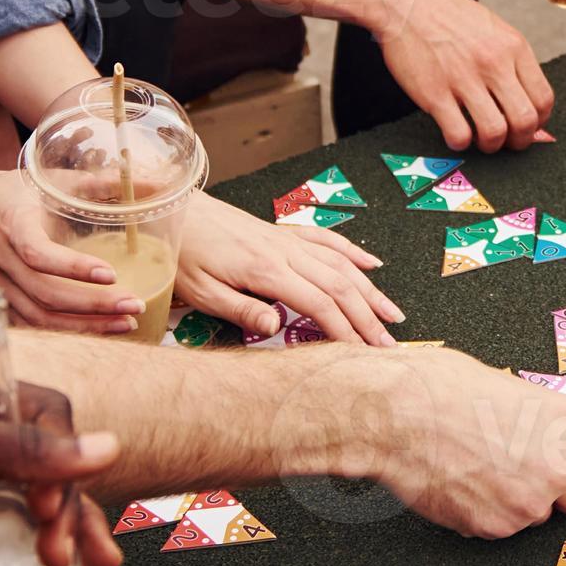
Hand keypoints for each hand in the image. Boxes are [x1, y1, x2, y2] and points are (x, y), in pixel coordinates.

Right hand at [0, 168, 143, 335]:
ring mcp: (1, 285)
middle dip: (93, 305)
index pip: (38, 254)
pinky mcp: (4, 300)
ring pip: (40, 317)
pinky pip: (34, 326)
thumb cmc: (15, 192)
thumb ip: (100, 183)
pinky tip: (99, 331)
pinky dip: (66, 333)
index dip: (72, 268)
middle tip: (135, 305)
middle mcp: (4, 260)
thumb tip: (156, 183)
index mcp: (13, 225)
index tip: (111, 273)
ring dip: (85, 326)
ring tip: (126, 323)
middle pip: (45, 294)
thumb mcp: (52, 180)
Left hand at [0, 359, 120, 565]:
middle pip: (47, 452)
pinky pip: (19, 524)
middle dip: (68, 500)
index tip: (46, 507)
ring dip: (69, 525)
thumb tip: (105, 449)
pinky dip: (48, 542)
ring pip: (40, 491)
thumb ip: (16, 444)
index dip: (58, 455)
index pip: (39, 407)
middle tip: (61, 550)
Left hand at [177, 196, 403, 345]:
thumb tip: (278, 328)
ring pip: (341, 264)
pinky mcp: (281, 232)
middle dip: (368, 317)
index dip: (345, 330)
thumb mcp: (201, 292)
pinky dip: (353, 252)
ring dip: (370, 289)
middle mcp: (284, 252)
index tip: (362, 354)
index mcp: (266, 271)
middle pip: (340, 285)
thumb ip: (242, 310)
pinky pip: (326, 239)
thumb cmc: (182, 255)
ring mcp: (286, 239)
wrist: (172, 212)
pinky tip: (372, 264)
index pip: (319, 304)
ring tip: (393, 314)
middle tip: (389, 345)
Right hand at [285, 347, 565, 535]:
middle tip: (517, 460)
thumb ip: (548, 423)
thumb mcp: (515, 389)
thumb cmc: (445, 388)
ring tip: (480, 463)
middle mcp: (559, 470)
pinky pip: (501, 526)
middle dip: (555, 485)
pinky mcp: (495, 528)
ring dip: (517, 498)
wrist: (397, 414)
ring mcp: (527, 505)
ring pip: (536, 513)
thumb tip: (558, 439)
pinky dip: (486, 510)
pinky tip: (463, 480)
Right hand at [375, 0, 554, 152]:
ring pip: (495, 132)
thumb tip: (523, 95)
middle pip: (525, 121)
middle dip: (520, 141)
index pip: (543, 98)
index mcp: (513, 46)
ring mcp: (464, 79)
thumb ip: (509, 59)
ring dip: (490, 145)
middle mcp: (493, 63)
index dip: (538, 121)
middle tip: (507, 141)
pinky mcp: (435, 94)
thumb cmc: (446, 13)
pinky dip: (459, 143)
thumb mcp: (492, 27)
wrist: (403, 0)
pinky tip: (454, 132)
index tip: (526, 126)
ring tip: (479, 139)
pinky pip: (458, 134)